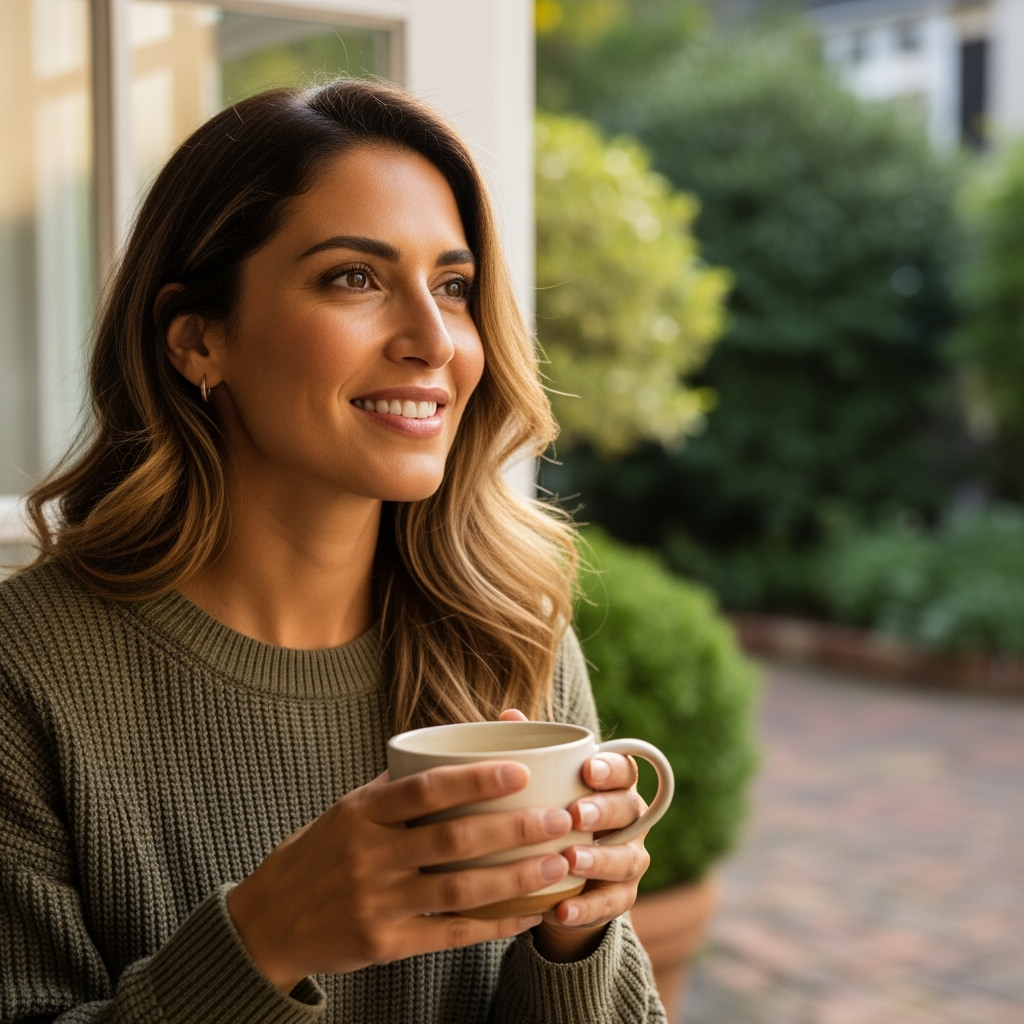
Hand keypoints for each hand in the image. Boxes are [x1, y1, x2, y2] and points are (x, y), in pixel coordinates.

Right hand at [226, 761, 574, 992]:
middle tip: (561, 819)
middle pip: (454, 839)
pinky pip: (450, 934)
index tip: (522, 770)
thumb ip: (398, 785)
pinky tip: (527, 914)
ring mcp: (377, 902)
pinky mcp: (385, 944)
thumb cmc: (320, 853)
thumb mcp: (348, 810)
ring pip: (460, 888)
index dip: (476, 778)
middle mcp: (369, 855)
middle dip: (515, 829)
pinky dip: (493, 925)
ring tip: (558, 864)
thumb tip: (457, 748)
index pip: (426, 788)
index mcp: (362, 812)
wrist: (268, 921)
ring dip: (516, 877)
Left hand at [498, 710, 650, 963]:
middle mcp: (629, 819)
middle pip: (628, 810)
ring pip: (627, 858)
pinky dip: (587, 909)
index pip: (625, 769)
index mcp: (613, 784)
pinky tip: (560, 911)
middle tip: (575, 814)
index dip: (610, 768)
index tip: (587, 769)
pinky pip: (612, 903)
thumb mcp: (544, 782)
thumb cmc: (552, 810)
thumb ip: (533, 750)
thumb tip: (508, 714)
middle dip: (603, 811)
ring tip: (571, 860)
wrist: (562, 874)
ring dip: (600, 859)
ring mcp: (629, 858)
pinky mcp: (621, 896)